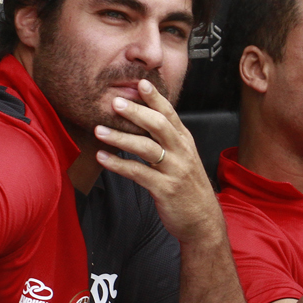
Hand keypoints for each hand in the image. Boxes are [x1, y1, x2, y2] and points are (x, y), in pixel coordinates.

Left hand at [94, 78, 224, 245]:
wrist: (203, 220)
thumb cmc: (188, 187)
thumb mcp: (183, 158)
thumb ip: (167, 140)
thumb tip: (143, 120)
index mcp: (185, 141)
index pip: (170, 113)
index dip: (155, 98)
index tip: (141, 82)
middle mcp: (182, 152)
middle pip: (159, 125)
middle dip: (136, 112)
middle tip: (115, 102)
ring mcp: (174, 170)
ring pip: (146, 147)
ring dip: (121, 137)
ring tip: (99, 130)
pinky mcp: (165, 189)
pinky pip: (138, 173)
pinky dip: (118, 165)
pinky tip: (102, 158)